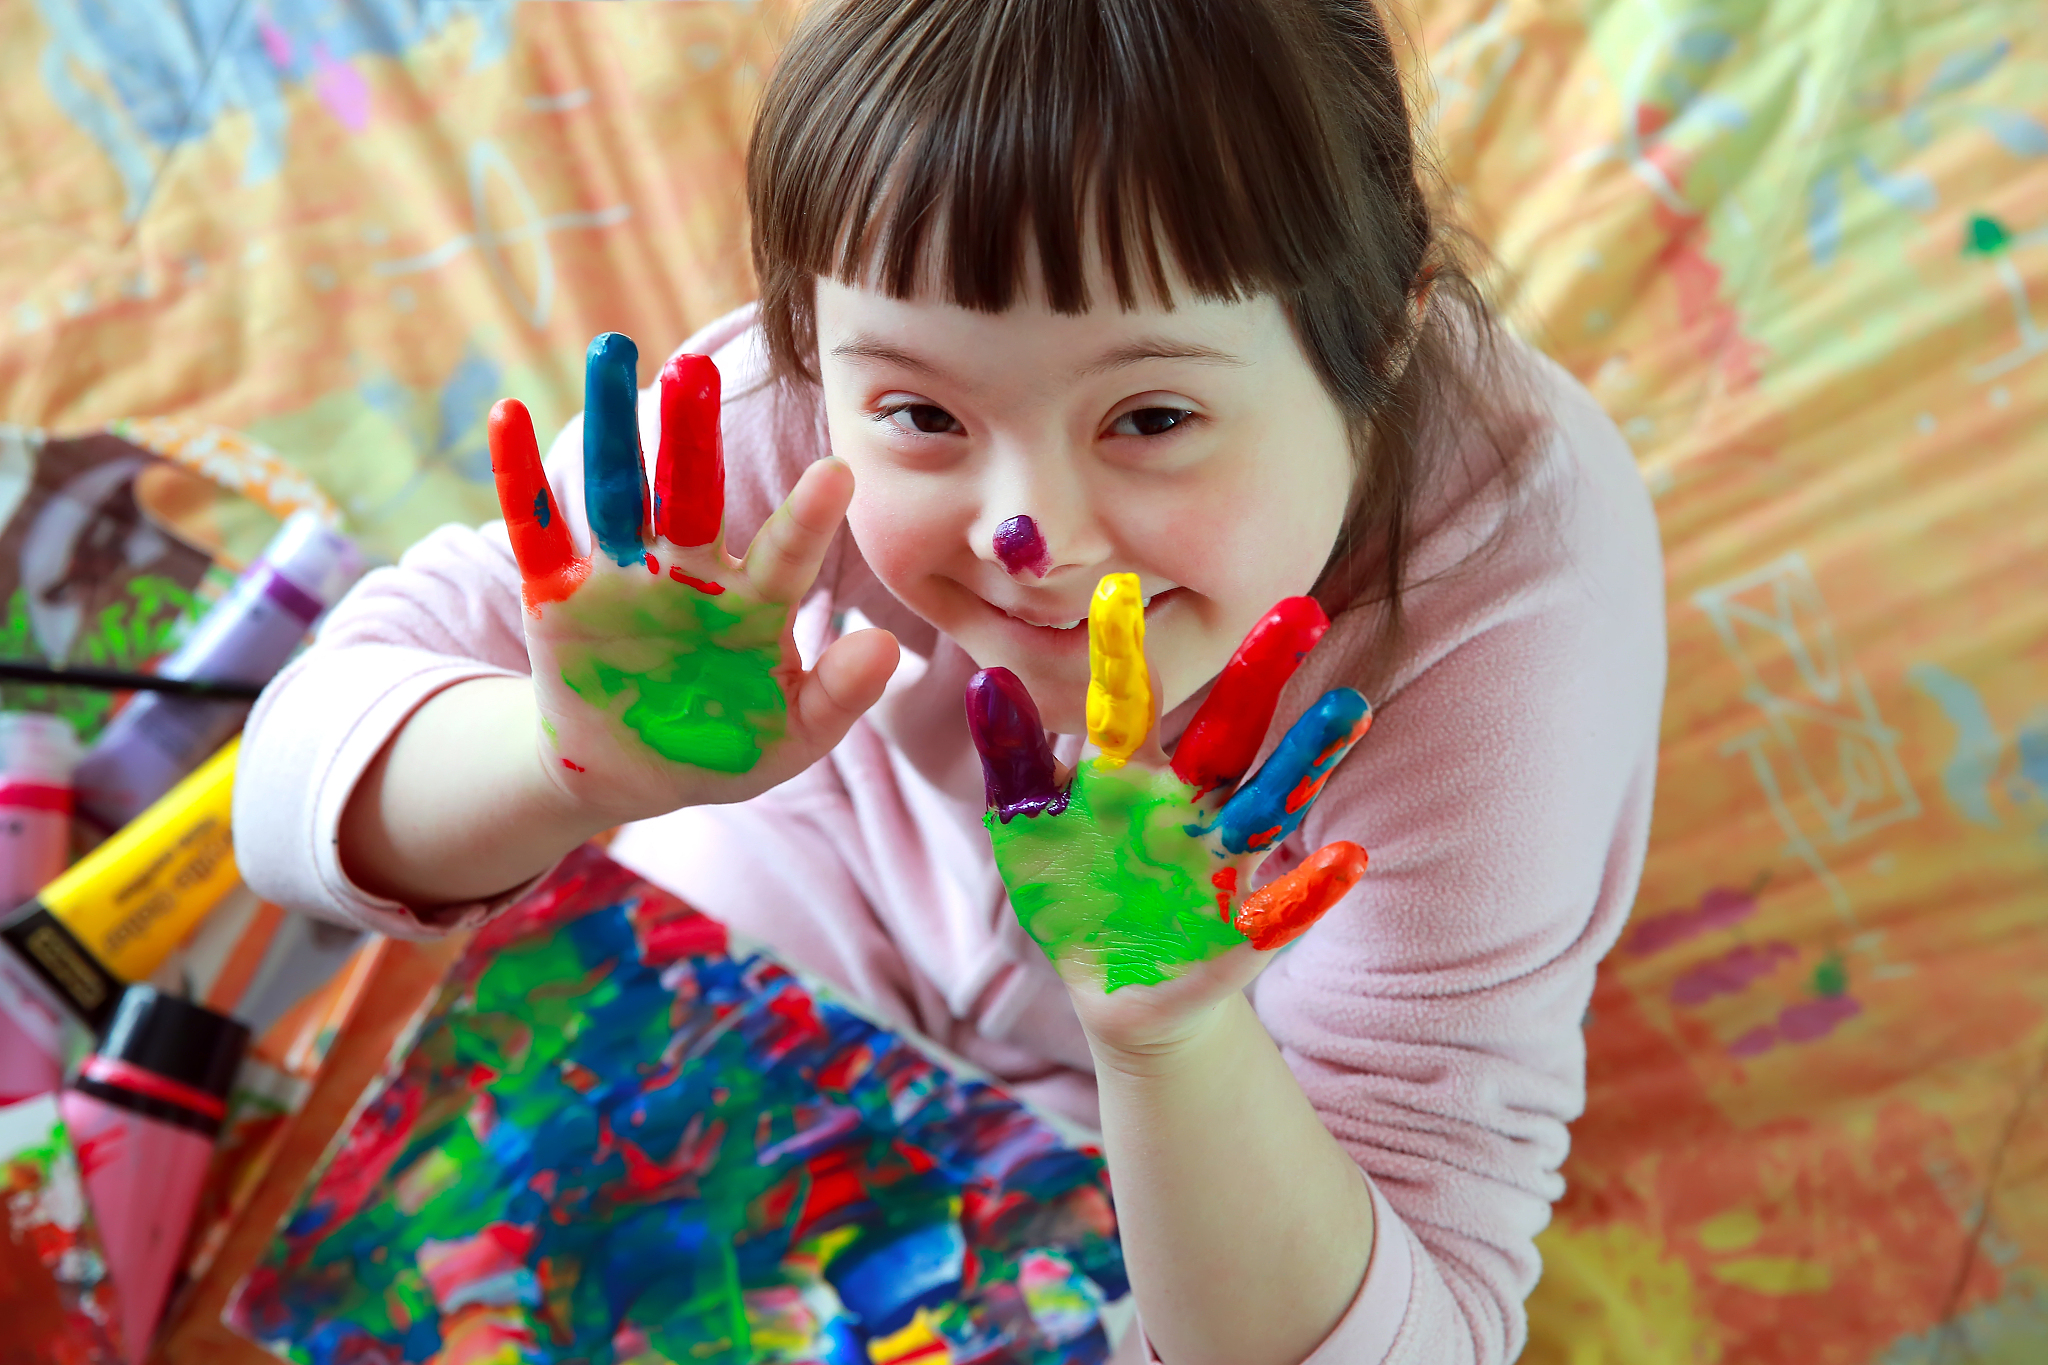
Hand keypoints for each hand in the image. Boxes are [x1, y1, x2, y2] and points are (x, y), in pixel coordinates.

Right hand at [489, 333, 897, 824]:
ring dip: (612, 425)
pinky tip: (508, 416)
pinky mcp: (559, 595)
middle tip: (695, 370)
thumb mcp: (790, 737)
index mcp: (755, 602)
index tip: (838, 473)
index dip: (809, 517)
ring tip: (611, 353)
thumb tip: (890, 647)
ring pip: (618, 489)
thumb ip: (839, 696)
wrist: (633, 772)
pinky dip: (520, 478)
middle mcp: (691, 571)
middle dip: (692, 434)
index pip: (787, 553)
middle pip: (694, 492)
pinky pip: (538, 530)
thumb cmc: (726, 745)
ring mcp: (624, 577)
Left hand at [967, 578, 1370, 1053]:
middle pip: (1228, 729)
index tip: (1119, 585)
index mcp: (1130, 772)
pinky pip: (1284, 905)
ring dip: (1308, 758)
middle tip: (1300, 608)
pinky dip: (1313, 885)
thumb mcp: (1027, 828)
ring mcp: (1222, 859)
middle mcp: (1189, 801)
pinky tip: (1347, 858)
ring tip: (1347, 707)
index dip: (1124, 650)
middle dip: (1261, 674)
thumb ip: (1013, 759)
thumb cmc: (1071, 892)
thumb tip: (988, 678)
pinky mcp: (1245, 927)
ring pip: (1270, 800)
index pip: (1130, 700)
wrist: (1116, 986)